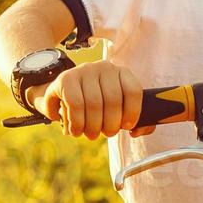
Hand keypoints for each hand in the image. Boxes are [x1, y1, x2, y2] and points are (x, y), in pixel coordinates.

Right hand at [39, 58, 154, 140]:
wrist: (66, 93)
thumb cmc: (99, 104)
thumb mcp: (119, 108)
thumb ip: (137, 122)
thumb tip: (136, 131)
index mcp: (122, 72)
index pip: (133, 90)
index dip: (133, 112)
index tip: (127, 127)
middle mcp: (104, 67)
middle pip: (112, 99)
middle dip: (111, 124)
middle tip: (107, 134)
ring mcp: (84, 70)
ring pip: (93, 103)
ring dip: (92, 126)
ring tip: (90, 134)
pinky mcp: (65, 78)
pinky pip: (74, 103)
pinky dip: (76, 122)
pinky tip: (75, 129)